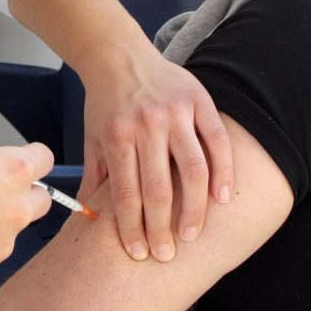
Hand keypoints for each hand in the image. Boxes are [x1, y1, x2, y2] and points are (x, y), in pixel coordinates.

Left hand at [79, 46, 231, 261]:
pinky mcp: (199, 101)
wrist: (119, 54)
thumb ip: (95, 176)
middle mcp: (146, 125)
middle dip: (163, 227)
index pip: (127, 193)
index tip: (140, 254)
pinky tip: (223, 198)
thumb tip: (86, 217)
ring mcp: (175, 112)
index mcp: (117, 136)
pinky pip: (217, 141)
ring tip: (193, 235)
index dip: (134, 228)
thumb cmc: (106, 103)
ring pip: (193, 169)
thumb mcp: (93, 137)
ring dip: (195, 207)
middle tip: (167, 255)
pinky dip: (224, 171)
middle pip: (159, 187)